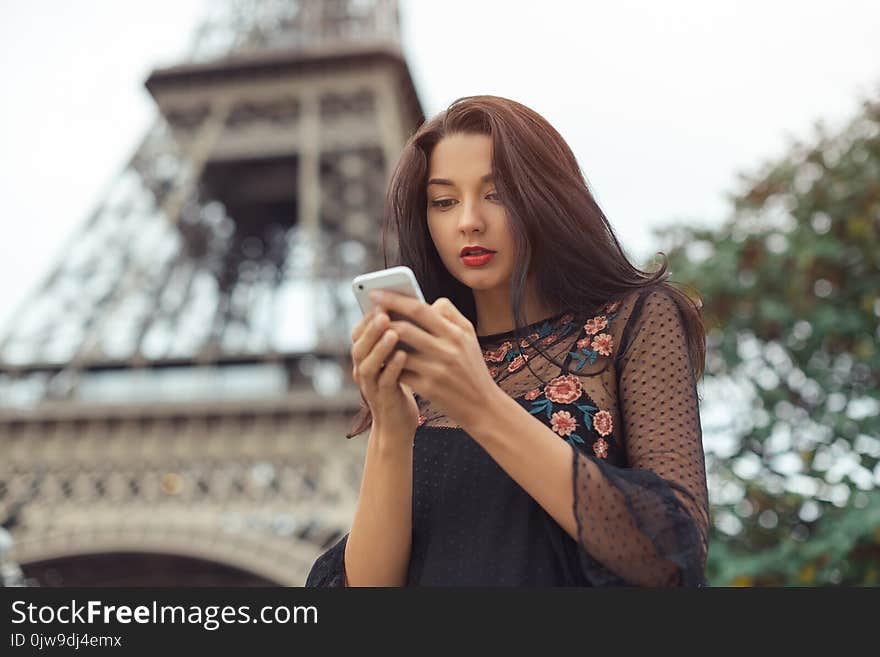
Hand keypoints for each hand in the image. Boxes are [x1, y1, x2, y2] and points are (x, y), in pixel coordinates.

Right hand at [350, 305, 420, 442]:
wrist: (398, 424)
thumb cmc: (400, 385)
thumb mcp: (393, 359)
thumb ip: (394, 339)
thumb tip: (406, 308)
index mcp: (364, 358)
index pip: (358, 334)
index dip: (367, 318)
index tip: (380, 301)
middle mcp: (362, 371)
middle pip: (359, 347)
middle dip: (371, 329)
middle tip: (384, 313)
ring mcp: (371, 387)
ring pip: (368, 365)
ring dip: (380, 347)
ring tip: (393, 331)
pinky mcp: (384, 400)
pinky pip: (385, 382)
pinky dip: (393, 367)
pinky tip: (404, 355)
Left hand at [368, 290, 499, 430]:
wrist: (483, 405)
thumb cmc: (472, 367)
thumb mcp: (469, 336)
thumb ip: (450, 314)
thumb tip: (426, 301)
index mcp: (456, 333)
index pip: (420, 309)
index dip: (395, 300)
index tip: (376, 294)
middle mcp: (447, 350)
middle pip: (405, 329)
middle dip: (382, 320)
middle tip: (369, 315)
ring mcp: (437, 370)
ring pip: (398, 352)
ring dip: (383, 344)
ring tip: (373, 338)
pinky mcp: (429, 388)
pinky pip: (401, 372)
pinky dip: (389, 365)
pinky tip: (382, 361)